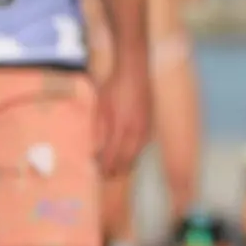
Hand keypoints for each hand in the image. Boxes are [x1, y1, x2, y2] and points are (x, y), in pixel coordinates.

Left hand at [95, 59, 151, 177]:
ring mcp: (145, 128)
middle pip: (127, 160)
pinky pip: (143, 145)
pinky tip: (128, 152)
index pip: (112, 157)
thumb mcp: (99, 107)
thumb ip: (98, 130)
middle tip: (106, 175)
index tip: (98, 172)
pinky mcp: (150, 123)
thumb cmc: (114, 86)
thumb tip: (95, 151)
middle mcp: (135, 132)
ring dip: (126, 163)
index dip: (105, 167)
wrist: (135, 70)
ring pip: (137, 154)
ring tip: (117, 168)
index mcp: (120, 128)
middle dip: (116, 170)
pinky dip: (134, 153)